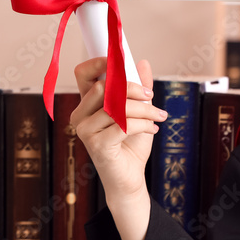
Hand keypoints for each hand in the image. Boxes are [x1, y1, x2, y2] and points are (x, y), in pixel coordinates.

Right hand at [70, 57, 166, 203]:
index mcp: (87, 103)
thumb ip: (139, 88)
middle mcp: (80, 114)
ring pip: (118, 107)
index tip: (125, 63)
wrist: (130, 176)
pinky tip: (152, 129)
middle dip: (134, 89)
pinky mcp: (96, 144)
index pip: (83, 73)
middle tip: (152, 97)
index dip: (100, 63)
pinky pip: (124, 125)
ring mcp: (84, 130)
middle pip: (105, 87)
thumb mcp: (139, 111)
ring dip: (146, 110)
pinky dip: (144, 125)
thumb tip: (143, 62)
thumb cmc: (131, 144)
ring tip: (159, 117)